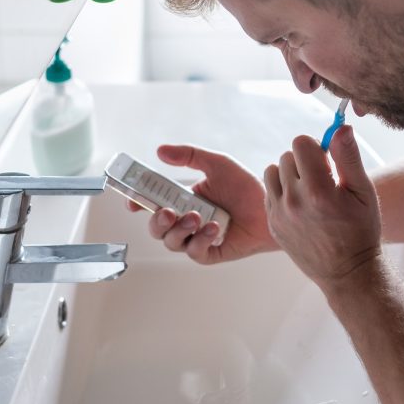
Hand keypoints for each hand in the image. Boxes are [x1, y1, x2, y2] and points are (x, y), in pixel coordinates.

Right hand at [134, 144, 275, 263]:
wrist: (271, 206)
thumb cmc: (245, 186)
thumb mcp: (217, 164)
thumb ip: (189, 156)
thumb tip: (160, 151)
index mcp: (182, 200)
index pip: (152, 203)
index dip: (138, 203)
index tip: (132, 201)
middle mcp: (186, 220)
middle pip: (157, 228)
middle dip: (157, 221)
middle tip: (169, 212)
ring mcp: (197, 238)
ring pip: (172, 242)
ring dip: (180, 230)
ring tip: (197, 217)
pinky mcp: (211, 253)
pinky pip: (195, 252)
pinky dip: (200, 240)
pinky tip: (213, 227)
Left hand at [264, 125, 381, 287]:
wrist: (347, 272)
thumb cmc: (361, 230)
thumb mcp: (364, 192)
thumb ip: (349, 157)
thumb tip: (340, 128)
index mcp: (319, 191)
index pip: (300, 143)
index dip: (316, 147)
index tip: (327, 161)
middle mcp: (294, 202)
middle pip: (286, 156)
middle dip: (304, 161)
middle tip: (322, 179)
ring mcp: (279, 215)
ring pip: (272, 171)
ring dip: (288, 175)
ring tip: (308, 190)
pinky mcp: (272, 224)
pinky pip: (269, 192)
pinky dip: (282, 192)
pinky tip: (301, 205)